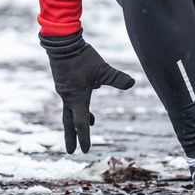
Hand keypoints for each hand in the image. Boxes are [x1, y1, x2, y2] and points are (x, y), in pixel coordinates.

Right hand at [39, 30, 134, 153]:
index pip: (81, 124)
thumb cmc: (82, 58)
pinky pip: (71, 95)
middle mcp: (68, 97)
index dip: (84, 137)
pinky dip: (79, 100)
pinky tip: (91, 88)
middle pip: (69, 121)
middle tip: (71, 151)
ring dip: (79, 117)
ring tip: (91, 122)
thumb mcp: (102, 69)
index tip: (84, 151)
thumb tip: (132, 83)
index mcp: (77, 99)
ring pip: (71, 107)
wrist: (62, 43)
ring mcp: (64, 88)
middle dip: (72, 137)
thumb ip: (116, 78)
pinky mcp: (63, 80)